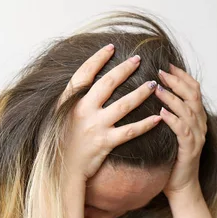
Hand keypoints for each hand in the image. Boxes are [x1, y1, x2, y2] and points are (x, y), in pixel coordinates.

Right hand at [60, 44, 160, 179]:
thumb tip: (85, 83)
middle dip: (125, 69)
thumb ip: (71, 100)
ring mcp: (96, 126)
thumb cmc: (60, 143)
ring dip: (141, 93)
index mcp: (69, 102)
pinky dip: (146, 124)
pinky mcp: (106, 142)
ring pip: (124, 105)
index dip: (98, 59)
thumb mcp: (58, 117)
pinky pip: (131, 130)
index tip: (111, 47)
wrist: (60, 170)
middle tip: (138, 59)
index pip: (84, 73)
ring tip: (154, 84)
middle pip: (108, 84)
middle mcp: (83, 111)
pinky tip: (158, 117)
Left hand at [155, 64, 206, 197]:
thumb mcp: (168, 131)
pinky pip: (183, 131)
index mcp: (196, 117)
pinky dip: (173, 119)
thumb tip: (149, 93)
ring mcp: (197, 136)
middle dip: (176, 81)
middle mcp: (200, 124)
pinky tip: (161, 112)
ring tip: (157, 89)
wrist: (180, 186)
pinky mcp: (190, 150)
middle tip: (160, 71)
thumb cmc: (170, 158)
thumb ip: (165, 113)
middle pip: (193, 94)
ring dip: (172, 98)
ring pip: (188, 110)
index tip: (166, 64)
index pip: (192, 89)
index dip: (181, 75)